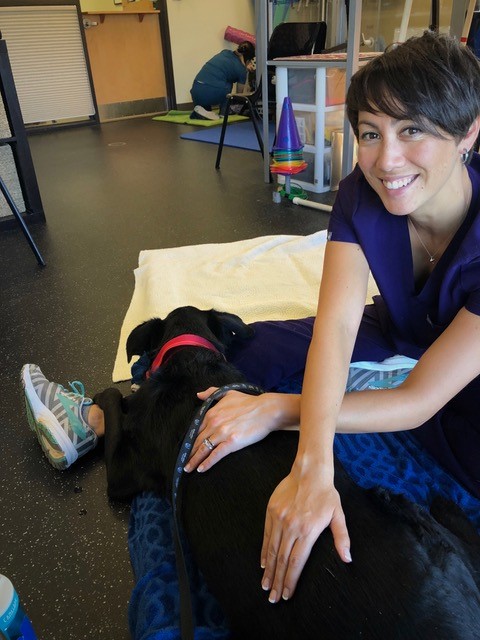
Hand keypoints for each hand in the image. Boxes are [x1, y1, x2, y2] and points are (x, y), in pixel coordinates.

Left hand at [184, 387, 276, 472]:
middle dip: (189, 453)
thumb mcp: (228, 393)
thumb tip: (198, 395)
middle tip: (182, 462)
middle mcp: (214, 423)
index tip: (185, 448)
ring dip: (194, 460)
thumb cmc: (249, 402)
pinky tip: (201, 469)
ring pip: (203, 449)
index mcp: (212, 413)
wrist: (266, 410)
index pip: (196, 429)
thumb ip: (211, 393)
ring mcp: (222, 433)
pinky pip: (216, 455)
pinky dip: (207, 463)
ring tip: (187, 468)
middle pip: (197, 441)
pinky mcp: (232, 443)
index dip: (189, 440)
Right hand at [261, 469, 350, 602]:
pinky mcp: (271, 511)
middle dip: (277, 581)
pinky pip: (266, 535)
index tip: (287, 594)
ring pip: (272, 550)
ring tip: (266, 585)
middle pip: (283, 560)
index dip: (291, 580)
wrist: (309, 472)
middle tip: (273, 598)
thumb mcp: (338, 515)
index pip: (297, 562)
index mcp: (308, 531)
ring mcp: (280, 519)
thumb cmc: (326, 494)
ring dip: (269, 570)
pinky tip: (263, 563)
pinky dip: (264, 551)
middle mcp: (292, 527)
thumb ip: (342, 538)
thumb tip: (347, 559)